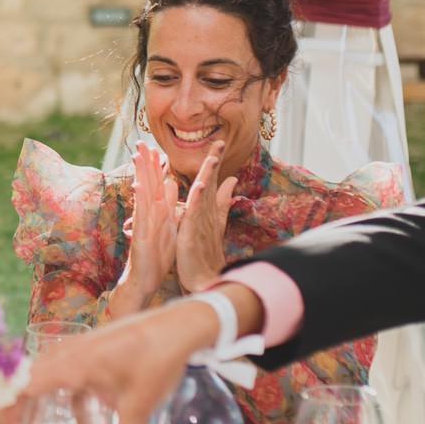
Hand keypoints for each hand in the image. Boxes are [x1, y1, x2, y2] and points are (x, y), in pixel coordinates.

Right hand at [15, 283, 262, 423]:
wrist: (178, 328)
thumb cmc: (155, 360)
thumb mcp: (138, 409)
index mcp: (68, 365)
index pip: (18, 389)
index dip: (7, 419)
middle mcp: (64, 356)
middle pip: (25, 390)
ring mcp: (75, 354)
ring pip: (46, 391)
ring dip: (42, 422)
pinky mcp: (89, 357)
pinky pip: (69, 389)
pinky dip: (73, 416)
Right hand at [112, 145, 178, 314]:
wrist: (145, 278)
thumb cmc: (157, 254)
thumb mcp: (169, 225)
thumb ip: (170, 204)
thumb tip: (173, 184)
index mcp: (157, 210)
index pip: (156, 183)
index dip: (155, 165)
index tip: (155, 147)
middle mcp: (148, 213)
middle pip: (147, 183)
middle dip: (144, 163)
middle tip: (141, 142)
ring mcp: (143, 223)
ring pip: (143, 195)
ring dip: (140, 175)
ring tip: (137, 156)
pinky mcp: (141, 234)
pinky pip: (142, 214)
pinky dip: (140, 199)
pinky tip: (138, 185)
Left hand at [174, 142, 237, 290]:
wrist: (204, 281)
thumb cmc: (206, 254)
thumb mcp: (213, 224)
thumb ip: (221, 202)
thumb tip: (231, 182)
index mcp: (208, 211)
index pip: (212, 182)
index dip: (215, 163)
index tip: (219, 142)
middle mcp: (208, 215)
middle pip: (212, 184)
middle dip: (215, 162)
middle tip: (220, 141)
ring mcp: (202, 224)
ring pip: (205, 196)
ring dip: (209, 177)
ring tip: (213, 157)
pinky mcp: (193, 234)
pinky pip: (195, 215)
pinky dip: (199, 200)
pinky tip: (202, 187)